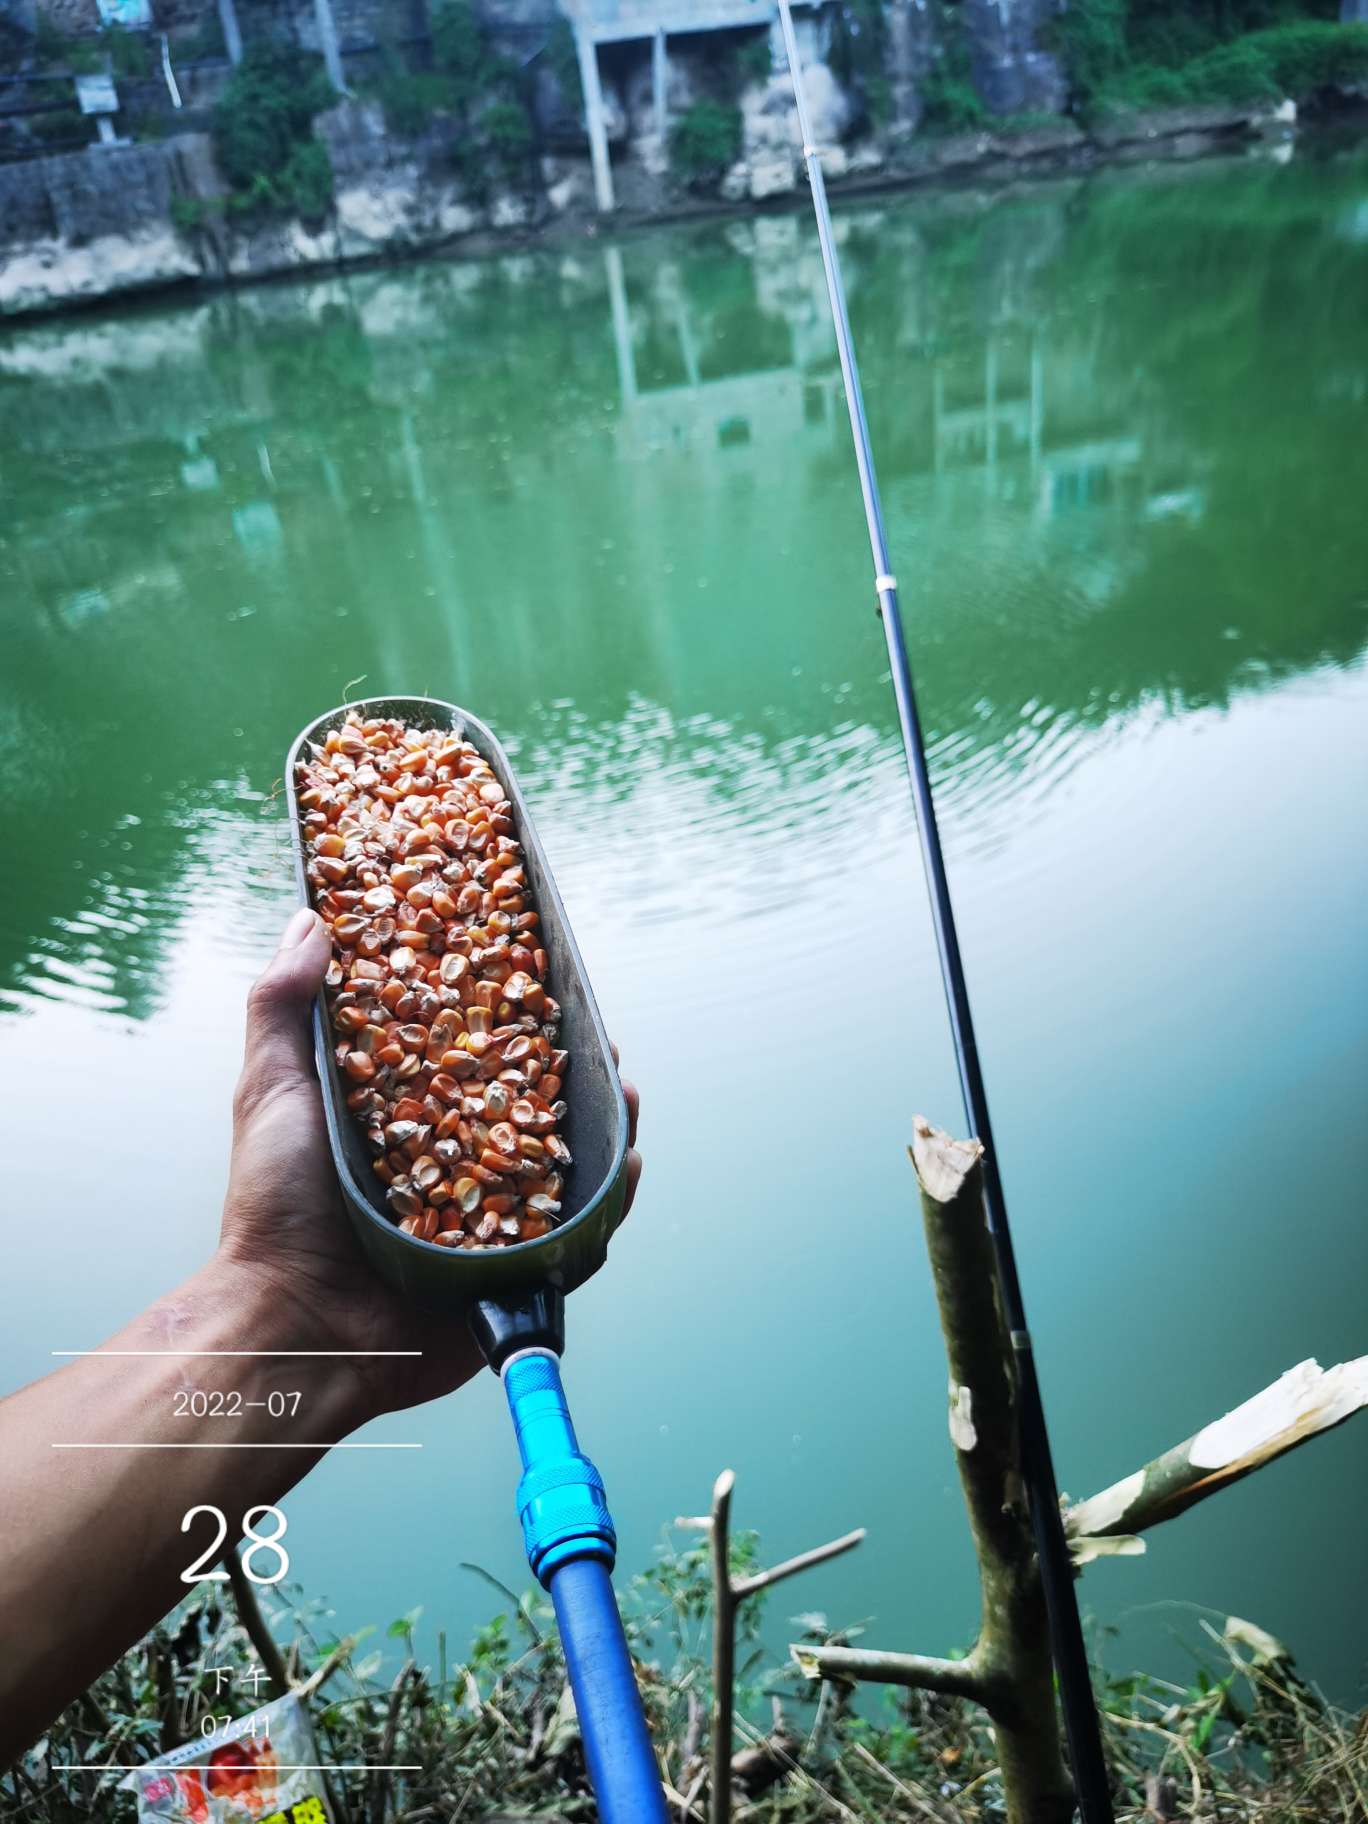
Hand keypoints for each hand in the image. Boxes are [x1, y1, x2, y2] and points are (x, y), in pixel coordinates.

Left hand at [219, 907, 641, 1420]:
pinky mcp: (510, 1272)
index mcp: (401, 1118)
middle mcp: (449, 1163)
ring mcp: (484, 1219)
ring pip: (561, 1163)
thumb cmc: (274, 1209)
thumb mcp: (272, 1090)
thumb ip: (284, 1006)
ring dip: (600, 1125)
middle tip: (597, 1037)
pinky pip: (575, 1237)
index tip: (533, 974)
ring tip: (622, 1089)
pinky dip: (607, 1203)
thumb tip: (309, 916)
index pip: (464, 1054)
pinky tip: (625, 1165)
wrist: (295, 1324)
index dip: (503, 1014)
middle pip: (524, 1103)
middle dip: (568, 1068)